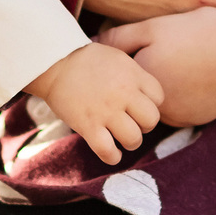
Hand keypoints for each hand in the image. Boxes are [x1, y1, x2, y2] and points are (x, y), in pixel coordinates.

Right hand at [26, 42, 162, 165]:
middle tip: (134, 123)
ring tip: (122, 138)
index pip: (159, 97)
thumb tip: (145, 93)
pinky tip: (111, 152)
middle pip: (151, 120)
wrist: (56, 62)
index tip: (140, 106)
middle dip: (145, 126)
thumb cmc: (87, 59)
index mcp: (133, 75)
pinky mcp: (89, 126)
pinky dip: (113, 157)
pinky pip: (108, 152)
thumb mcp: (118, 57)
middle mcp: (124, 94)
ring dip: (130, 142)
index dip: (152, 104)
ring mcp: (107, 111)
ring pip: (134, 139)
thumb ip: (135, 75)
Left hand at [100, 4, 215, 126]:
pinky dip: (188, 94)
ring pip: (163, 103)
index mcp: (140, 83)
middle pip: (139, 94)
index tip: (141, 51)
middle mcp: (155, 107)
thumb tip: (91, 45)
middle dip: (147, 77)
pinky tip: (200, 71)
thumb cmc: (197, 32)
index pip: (120, 81)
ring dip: (168, 87)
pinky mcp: (199, 119)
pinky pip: (184, 108)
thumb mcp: (152, 27)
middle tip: (170, 53)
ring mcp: (179, 116)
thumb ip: (119, 39)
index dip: (128, 63)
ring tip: (187, 59)